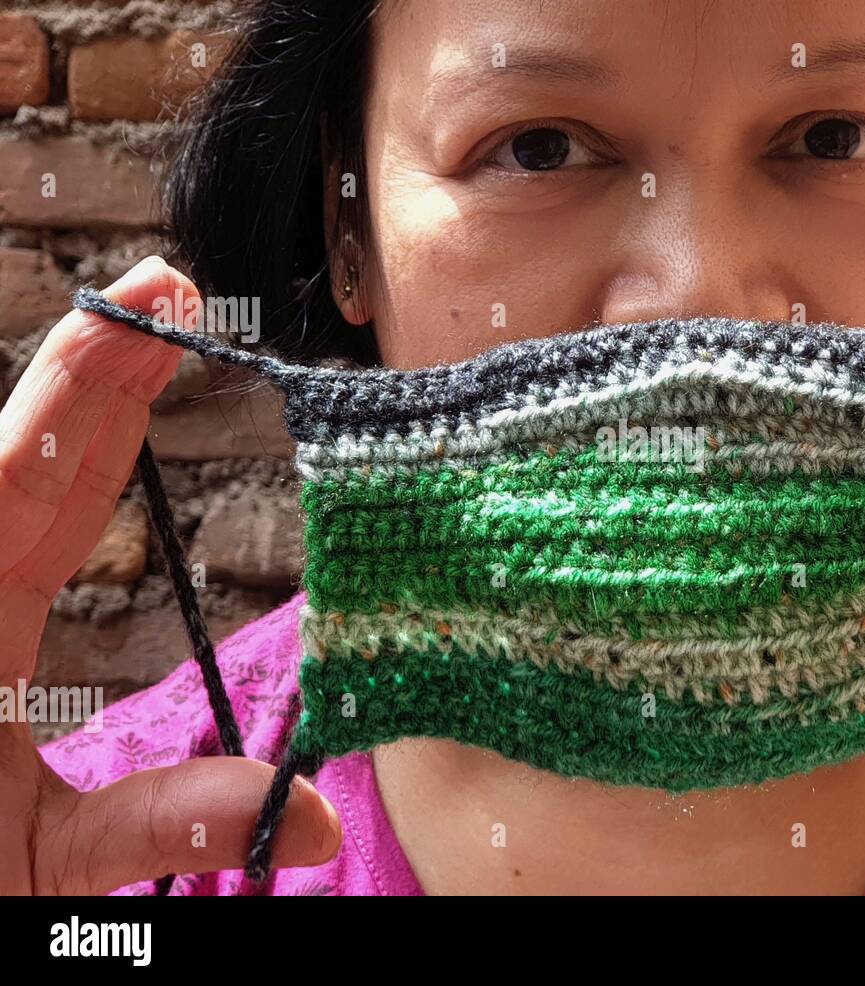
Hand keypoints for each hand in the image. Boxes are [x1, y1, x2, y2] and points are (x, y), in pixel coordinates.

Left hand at [0, 257, 339, 893]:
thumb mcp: (41, 867)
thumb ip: (161, 823)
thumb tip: (307, 813)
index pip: (26, 472)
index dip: (94, 378)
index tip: (152, 301)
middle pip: (31, 452)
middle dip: (103, 367)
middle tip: (174, 293)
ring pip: (19, 480)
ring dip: (87, 407)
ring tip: (153, 340)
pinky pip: (17, 526)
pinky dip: (64, 469)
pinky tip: (98, 443)